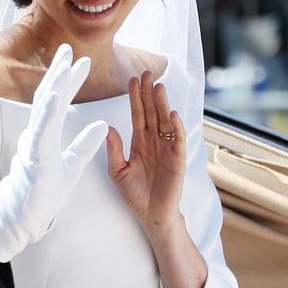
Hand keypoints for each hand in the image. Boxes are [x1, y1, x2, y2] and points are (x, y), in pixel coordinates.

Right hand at [0, 44, 108, 262]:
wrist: (26, 220)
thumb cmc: (44, 195)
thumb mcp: (72, 166)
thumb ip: (85, 145)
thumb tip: (104, 125)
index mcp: (46, 136)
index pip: (58, 103)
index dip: (68, 81)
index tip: (81, 62)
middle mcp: (36, 135)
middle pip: (47, 98)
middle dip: (58, 73)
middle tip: (67, 48)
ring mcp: (33, 146)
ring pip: (43, 110)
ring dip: (54, 86)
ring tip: (64, 65)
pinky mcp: (34, 159)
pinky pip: (41, 132)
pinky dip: (48, 113)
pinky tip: (55, 96)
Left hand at [105, 71, 186, 227]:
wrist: (151, 215)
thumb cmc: (134, 194)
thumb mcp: (118, 171)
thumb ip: (114, 150)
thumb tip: (109, 128)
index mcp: (139, 142)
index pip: (137, 114)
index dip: (135, 97)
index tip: (131, 79)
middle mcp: (154, 141)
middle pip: (152, 112)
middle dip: (149, 93)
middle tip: (147, 72)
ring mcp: (167, 148)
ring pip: (165, 121)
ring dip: (162, 104)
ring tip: (158, 87)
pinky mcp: (178, 160)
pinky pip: (177, 140)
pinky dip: (176, 127)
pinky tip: (172, 114)